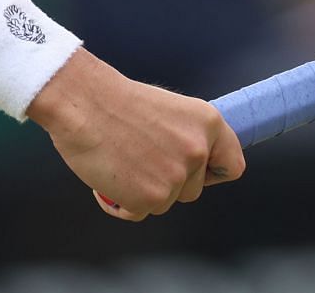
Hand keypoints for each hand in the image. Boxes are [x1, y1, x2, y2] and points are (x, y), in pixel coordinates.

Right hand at [26, 49, 244, 220]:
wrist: (82, 101)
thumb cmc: (116, 102)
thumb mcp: (169, 111)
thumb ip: (186, 137)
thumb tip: (191, 164)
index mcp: (208, 123)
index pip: (232, 165)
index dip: (212, 174)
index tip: (196, 174)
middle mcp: (198, 151)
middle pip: (193, 190)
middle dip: (168, 182)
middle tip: (139, 160)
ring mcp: (175, 177)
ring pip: (165, 202)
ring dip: (144, 192)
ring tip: (120, 164)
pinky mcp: (150, 198)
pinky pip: (139, 213)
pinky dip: (121, 203)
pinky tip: (106, 179)